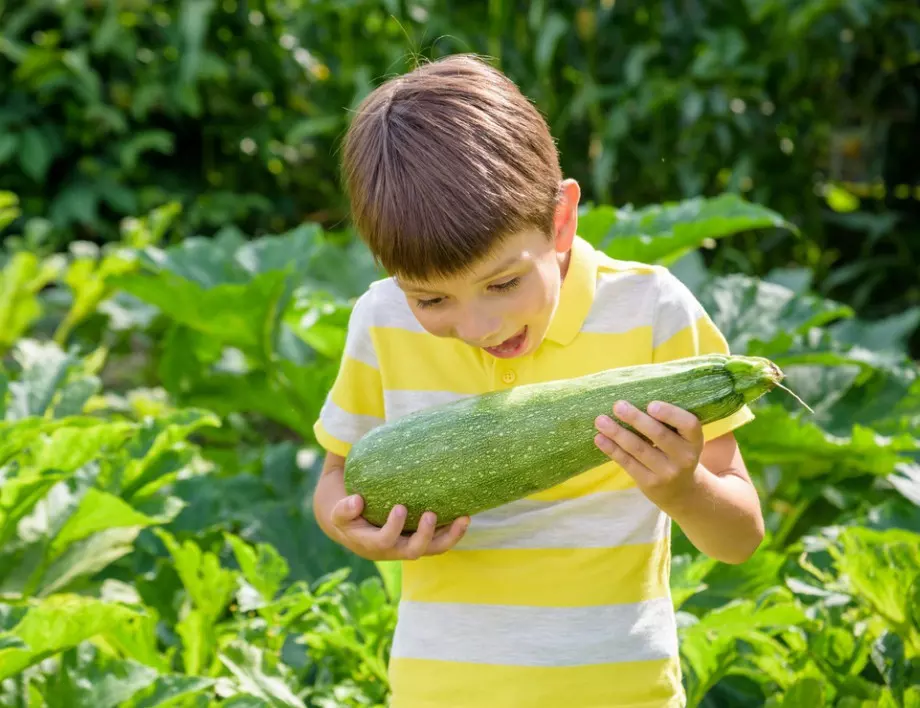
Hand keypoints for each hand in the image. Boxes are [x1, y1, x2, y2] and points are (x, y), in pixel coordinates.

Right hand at [329, 494, 470, 561]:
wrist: (355, 530)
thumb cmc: (348, 517)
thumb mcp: (339, 514)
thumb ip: (344, 509)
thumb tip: (357, 501)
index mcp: (372, 545)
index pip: (384, 541)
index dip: (394, 527)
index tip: (400, 507)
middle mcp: (393, 551)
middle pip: (413, 552)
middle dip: (425, 535)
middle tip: (431, 514)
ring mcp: (408, 548)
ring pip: (433, 550)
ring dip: (450, 536)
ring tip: (464, 518)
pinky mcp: (420, 543)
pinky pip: (440, 543)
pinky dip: (453, 532)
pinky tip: (464, 516)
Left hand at [593, 399, 703, 507]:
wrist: (681, 491)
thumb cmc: (676, 453)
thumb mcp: (682, 439)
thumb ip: (667, 422)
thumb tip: (631, 398)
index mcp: (694, 441)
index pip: (689, 424)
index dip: (670, 414)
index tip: (650, 404)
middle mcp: (684, 458)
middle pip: (659, 435)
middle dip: (636, 419)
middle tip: (618, 405)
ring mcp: (667, 472)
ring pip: (638, 449)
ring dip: (617, 433)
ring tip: (600, 420)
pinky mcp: (649, 483)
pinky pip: (628, 463)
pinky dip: (612, 449)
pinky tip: (599, 438)